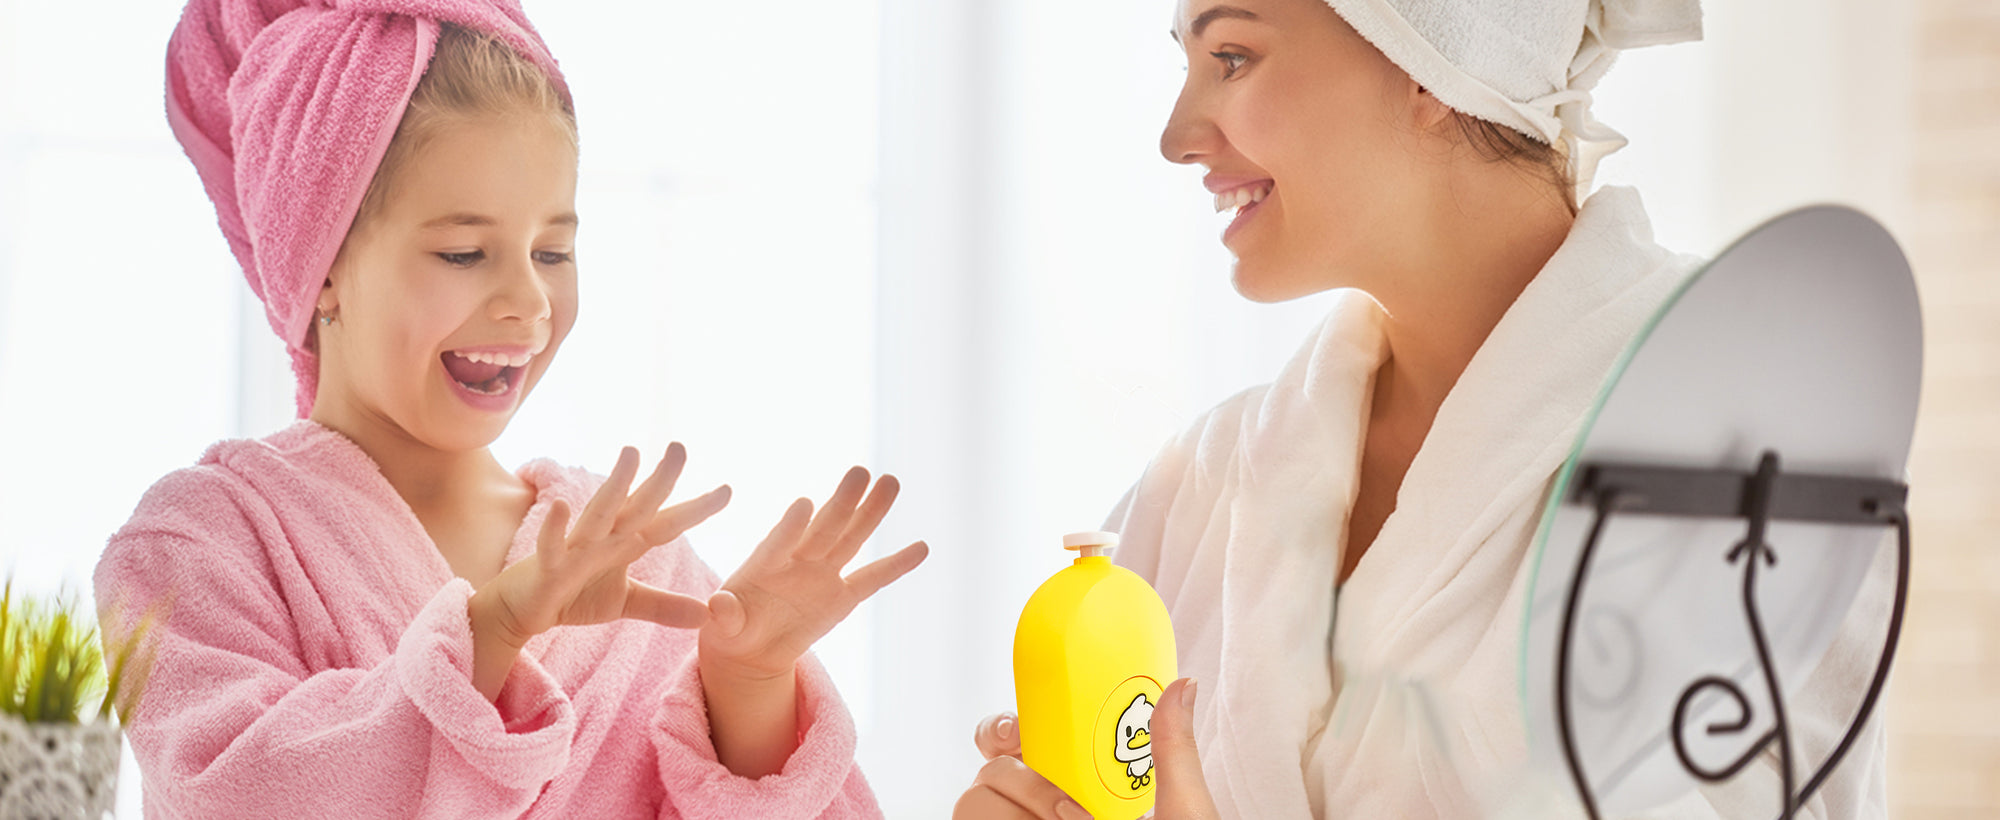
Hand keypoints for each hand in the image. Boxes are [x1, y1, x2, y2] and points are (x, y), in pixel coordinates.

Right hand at [475, 444, 726, 649]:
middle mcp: (604, 537)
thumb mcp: (625, 602)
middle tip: (680, 447)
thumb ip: (663, 605)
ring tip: (631, 455)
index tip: (728, 490)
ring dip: (614, 485)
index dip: (696, 509)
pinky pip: (553, 545)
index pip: (667, 522)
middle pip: (638, 505)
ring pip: (599, 513)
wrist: (523, 611)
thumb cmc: (572, 595)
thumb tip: (707, 614)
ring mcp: (575, 548)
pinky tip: (563, 507)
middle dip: (660, 478)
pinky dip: (556, 528)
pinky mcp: (547, 566)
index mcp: (625, 542)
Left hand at [699, 466, 929, 681]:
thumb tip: (719, 605)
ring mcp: (822, 575)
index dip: (791, 525)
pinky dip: (896, 564)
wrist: (751, 648)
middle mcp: (798, 560)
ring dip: (871, 512)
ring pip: (850, 538)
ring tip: (891, 482)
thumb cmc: (730, 630)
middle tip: (860, 471)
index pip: (779, 541)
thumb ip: (723, 615)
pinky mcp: (842, 596)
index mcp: (764, 563)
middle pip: (824, 528)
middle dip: (842, 502)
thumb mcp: (720, 626)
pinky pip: (873, 578)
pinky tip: (921, 547)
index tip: (805, 503)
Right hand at [955, 678, 1217, 819]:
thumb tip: (1182, 683)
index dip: (1002, 731)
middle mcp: (1038, 811)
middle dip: (1022, 784)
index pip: (1012, 741)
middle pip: (987, 774)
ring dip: (1022, 814)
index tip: (1017, 736)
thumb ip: (1173, 750)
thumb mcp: (1184, 813)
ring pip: (974, 807)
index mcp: (1074, 785)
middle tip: (1070, 812)